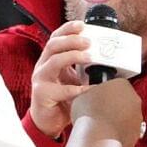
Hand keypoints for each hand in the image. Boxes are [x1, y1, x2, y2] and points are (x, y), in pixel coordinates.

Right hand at [30, 21, 91, 137]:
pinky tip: (89, 88)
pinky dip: (77, 88)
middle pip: (53, 45)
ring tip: (89, 57)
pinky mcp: (42, 95)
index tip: (82, 24)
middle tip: (89, 42)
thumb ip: (81, 67)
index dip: (67, 29)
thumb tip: (105, 57)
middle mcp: (42, 66)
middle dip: (72, 40)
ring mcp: (40, 80)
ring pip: (54, 61)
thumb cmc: (61, 98)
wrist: (47, 122)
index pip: (55, 37)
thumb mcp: (71, 78)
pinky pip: (61, 90)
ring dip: (73, 56)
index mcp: (49, 59)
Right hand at [71, 78, 142, 146]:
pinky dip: (119, 134)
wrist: (97, 136)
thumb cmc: (90, 115)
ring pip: (128, 117)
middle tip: (99, 112)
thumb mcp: (82, 95)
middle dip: (114, 106)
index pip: (116, 85)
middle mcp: (133, 99)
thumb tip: (89, 99)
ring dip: (117, 120)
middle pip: (124, 100)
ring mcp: (137, 118)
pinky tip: (106, 135)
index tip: (98, 98)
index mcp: (122, 84)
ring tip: (101, 126)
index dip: (105, 92)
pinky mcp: (136, 134)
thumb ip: (90, 94)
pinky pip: (127, 132)